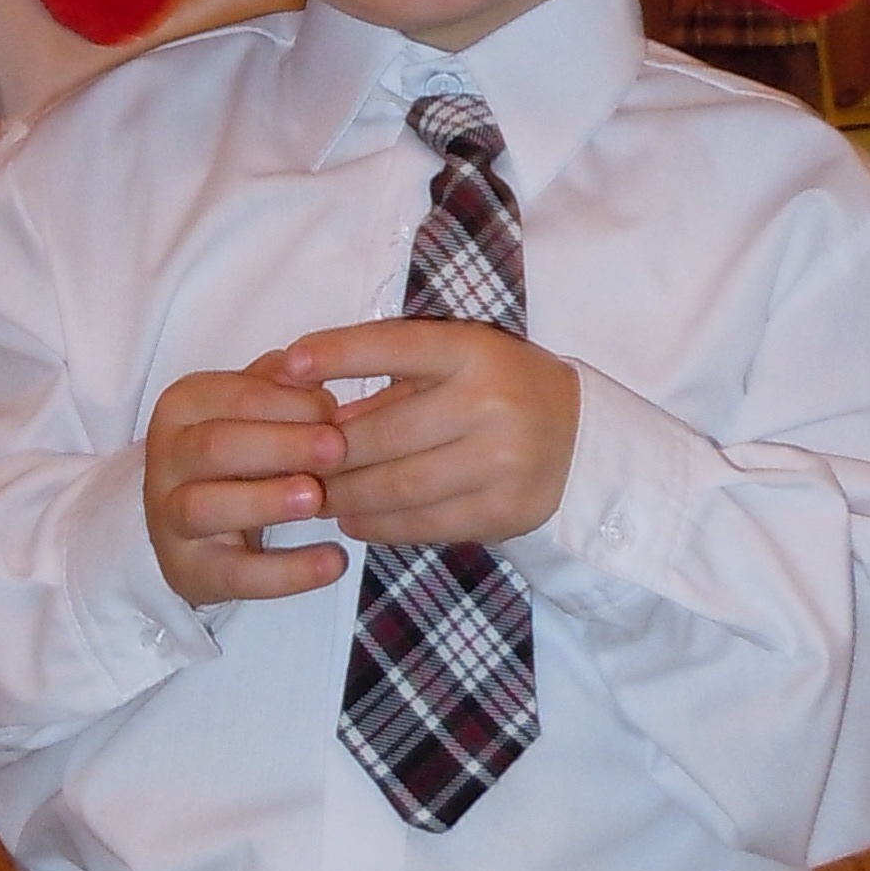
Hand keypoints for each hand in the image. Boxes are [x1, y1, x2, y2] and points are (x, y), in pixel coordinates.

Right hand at [144, 359, 348, 608]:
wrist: (189, 527)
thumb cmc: (237, 456)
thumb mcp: (252, 412)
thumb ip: (282, 388)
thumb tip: (318, 368)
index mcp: (182, 408)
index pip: (234, 397)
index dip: (287, 403)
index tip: (335, 411)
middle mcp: (165, 459)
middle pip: (215, 447)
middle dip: (279, 446)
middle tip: (336, 449)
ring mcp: (169, 518)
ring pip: (206, 507)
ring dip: (265, 501)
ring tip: (317, 498)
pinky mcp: (189, 570)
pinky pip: (234, 575)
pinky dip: (286, 573)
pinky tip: (333, 561)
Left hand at [276, 320, 580, 551]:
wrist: (581, 443)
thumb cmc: (500, 392)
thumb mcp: (458, 365)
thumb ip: (393, 383)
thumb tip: (312, 410)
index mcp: (476, 352)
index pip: (396, 345)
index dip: (339, 354)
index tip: (289, 364)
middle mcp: (491, 402)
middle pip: (383, 432)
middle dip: (328, 451)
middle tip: (288, 461)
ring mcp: (502, 462)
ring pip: (397, 486)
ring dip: (344, 495)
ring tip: (313, 496)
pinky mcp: (503, 512)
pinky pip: (424, 523)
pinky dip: (379, 525)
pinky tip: (352, 520)